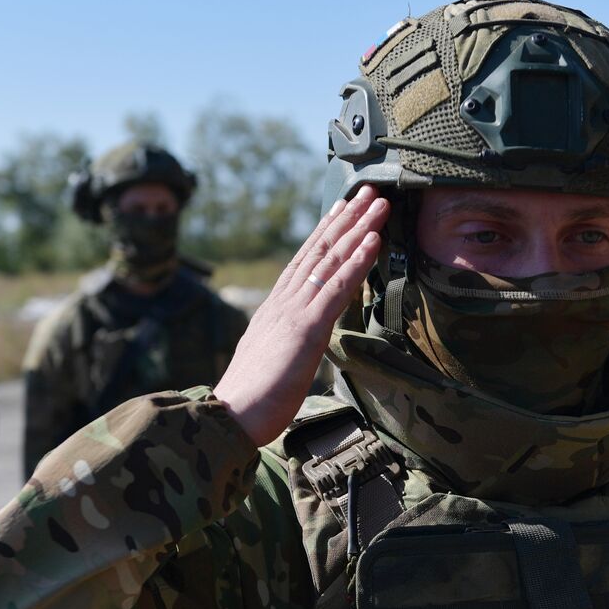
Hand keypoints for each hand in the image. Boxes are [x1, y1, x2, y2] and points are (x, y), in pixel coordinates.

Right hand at [215, 186, 389, 445]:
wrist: (230, 416)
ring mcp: (294, 312)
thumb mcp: (269, 362)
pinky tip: (372, 240)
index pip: (303, 264)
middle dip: (345, 220)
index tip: (340, 209)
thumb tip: (295, 343)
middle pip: (318, 251)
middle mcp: (283, 302)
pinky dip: (357, 262)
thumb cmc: (249, 400)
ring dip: (357, 229)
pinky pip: (337, 287)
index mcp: (274, 310)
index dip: (324, 234)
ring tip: (378, 203)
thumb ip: (283, 344)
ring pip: (330, 261)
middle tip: (368, 192)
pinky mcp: (306, 328)